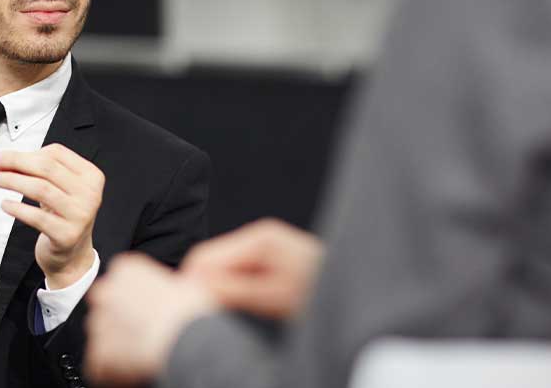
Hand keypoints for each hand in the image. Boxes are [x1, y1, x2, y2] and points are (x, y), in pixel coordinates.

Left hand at [0, 144, 101, 288]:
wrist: (74, 254)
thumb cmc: (63, 215)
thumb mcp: (61, 188)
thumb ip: (41, 170)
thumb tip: (9, 160)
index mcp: (91, 176)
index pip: (55, 154)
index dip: (26, 153)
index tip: (4, 156)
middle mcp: (90, 194)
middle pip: (47, 168)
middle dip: (16, 162)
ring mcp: (80, 215)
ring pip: (41, 189)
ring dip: (13, 181)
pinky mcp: (67, 235)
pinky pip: (37, 217)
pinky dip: (17, 208)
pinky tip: (5, 205)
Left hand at [85, 253, 219, 385]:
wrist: (187, 340)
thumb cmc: (191, 313)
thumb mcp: (187, 283)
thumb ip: (165, 285)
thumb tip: (172, 292)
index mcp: (125, 269)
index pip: (119, 282)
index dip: (136, 300)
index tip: (150, 310)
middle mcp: (106, 292)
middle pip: (107, 307)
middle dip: (121, 320)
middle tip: (146, 332)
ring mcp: (99, 322)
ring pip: (103, 335)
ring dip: (118, 344)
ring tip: (144, 351)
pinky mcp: (99, 352)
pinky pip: (100, 363)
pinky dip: (113, 369)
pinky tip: (135, 368)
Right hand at [179, 218, 323, 319]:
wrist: (363, 293)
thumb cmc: (323, 292)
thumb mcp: (275, 296)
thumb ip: (234, 289)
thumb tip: (194, 286)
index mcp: (260, 237)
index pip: (206, 256)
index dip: (192, 282)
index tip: (188, 306)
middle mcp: (261, 238)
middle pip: (213, 262)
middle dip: (206, 286)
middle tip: (206, 313)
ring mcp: (267, 249)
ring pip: (224, 271)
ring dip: (220, 291)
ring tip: (227, 311)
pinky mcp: (271, 263)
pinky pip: (239, 276)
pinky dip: (234, 292)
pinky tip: (242, 306)